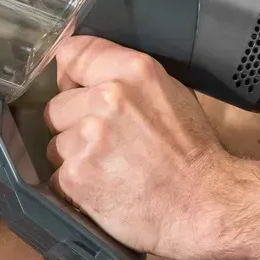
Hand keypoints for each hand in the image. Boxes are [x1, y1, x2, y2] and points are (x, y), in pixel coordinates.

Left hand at [44, 36, 234, 259]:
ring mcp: (88, 138)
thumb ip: (127, 77)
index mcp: (133, 71)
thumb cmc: (192, 153)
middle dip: (74, 123)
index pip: (72, 54)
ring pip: (56, 143)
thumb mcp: (171, 93)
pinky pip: (57, 176)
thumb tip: (88, 75)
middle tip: (107, 142)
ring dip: (74, 156)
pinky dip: (76, 185)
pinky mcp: (76, 175)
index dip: (71, 75)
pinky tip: (104, 188)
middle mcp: (108, 99)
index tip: (76, 89)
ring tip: (109, 168)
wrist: (203, 205)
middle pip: (58, 104)